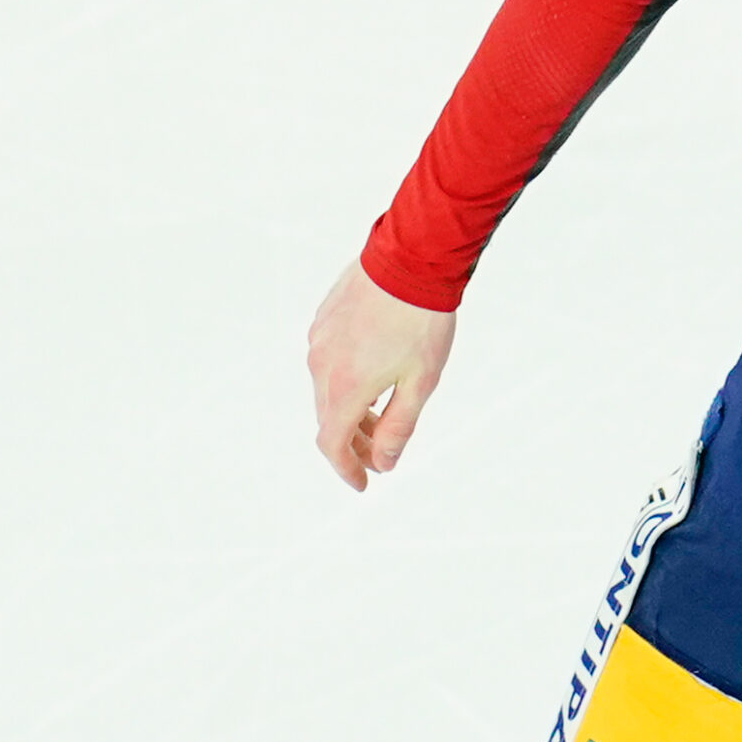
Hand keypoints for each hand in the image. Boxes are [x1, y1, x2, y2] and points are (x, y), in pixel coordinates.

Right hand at [306, 256, 456, 490]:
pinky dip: (347, 378)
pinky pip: (329, 359)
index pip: (332, 445)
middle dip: (353, 442)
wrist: (411, 257)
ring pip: (328, 388)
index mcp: (343, 388)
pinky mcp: (324, 318)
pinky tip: (374, 371)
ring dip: (350, 409)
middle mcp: (320, 366)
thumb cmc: (422, 321)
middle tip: (379, 453)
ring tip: (381, 413)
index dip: (347, 469)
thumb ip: (399, 426)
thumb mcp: (420, 381)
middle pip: (330, 418)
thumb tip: (383, 463)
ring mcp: (319, 340)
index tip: (363, 483)